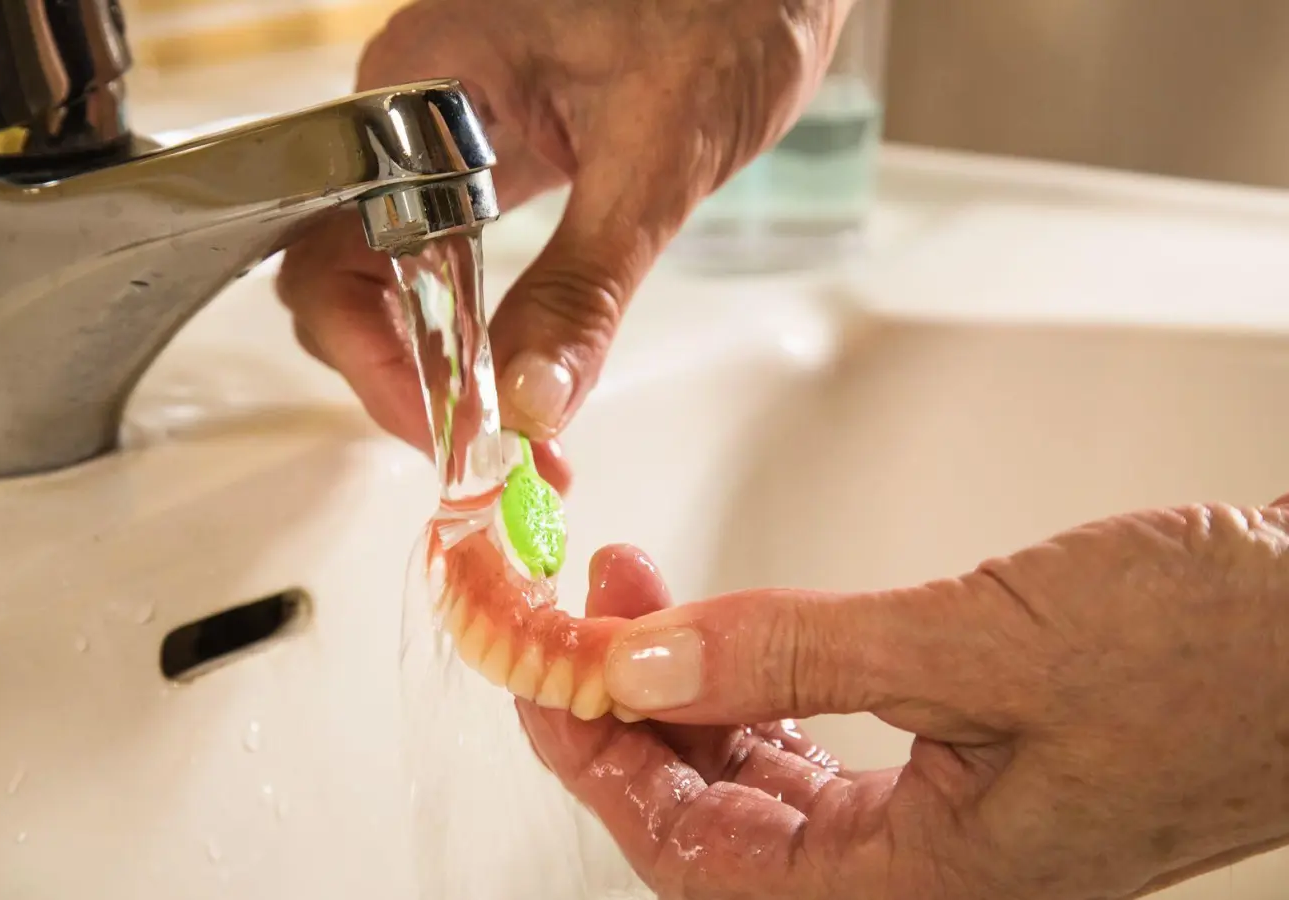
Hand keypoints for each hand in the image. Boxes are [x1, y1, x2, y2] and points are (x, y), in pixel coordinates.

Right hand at [277, 0, 850, 453]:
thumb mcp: (656, 158)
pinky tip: (517, 371)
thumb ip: (584, 287)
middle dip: (406, 378)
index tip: (446, 427)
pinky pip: (447, 254)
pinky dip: (473, 327)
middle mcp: (406, 111)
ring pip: (394, 274)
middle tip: (482, 451)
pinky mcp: (488, 153)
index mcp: (415, 88)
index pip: (335, 252)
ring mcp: (443, 134)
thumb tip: (530, 399)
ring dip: (440, 363)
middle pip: (347, 275)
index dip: (374, 356)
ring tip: (508, 431)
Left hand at [521, 500, 1288, 898]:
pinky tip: (717, 622)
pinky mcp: (957, 757)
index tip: (535, 670)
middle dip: (623, 709)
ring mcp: (936, 819)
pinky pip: (811, 737)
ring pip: (752, 772)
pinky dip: (749, 676)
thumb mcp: (974, 645)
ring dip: (681, 682)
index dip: (592, 761)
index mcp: (920, 889)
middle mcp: (918, 873)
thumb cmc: (1215, 655)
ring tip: (628, 590)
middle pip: (706, 815)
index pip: (690, 854)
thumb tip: (643, 660)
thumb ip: (793, 651)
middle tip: (565, 616)